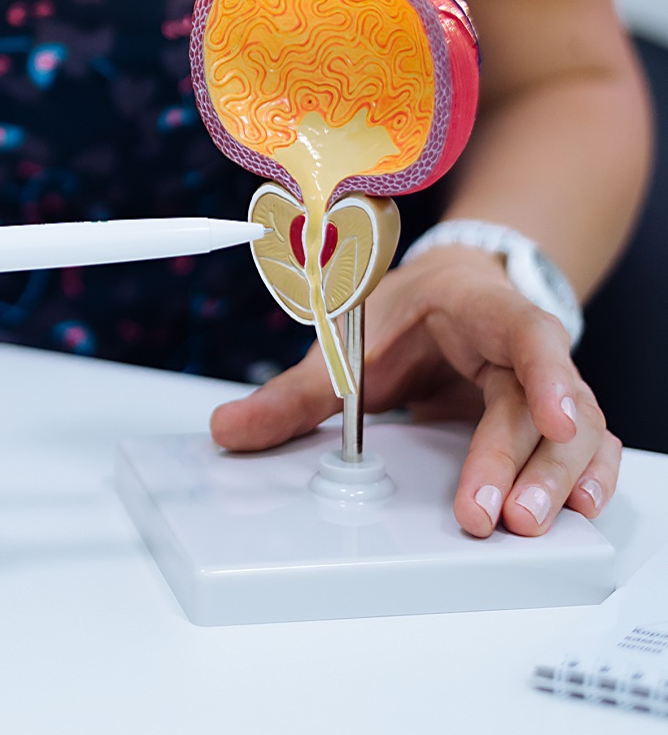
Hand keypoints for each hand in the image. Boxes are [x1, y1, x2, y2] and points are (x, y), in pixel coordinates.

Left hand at [210, 244, 619, 536]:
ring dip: (556, 479)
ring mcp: (544, 384)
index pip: (526, 333)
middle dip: (522, 462)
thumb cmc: (410, 309)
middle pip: (544, 403)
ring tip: (528, 523)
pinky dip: (587, 478)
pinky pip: (586, 448)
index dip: (545, 374)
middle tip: (495, 515)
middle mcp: (522, 347)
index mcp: (480, 309)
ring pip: (577, 432)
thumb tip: (229, 428)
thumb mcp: (352, 336)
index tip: (548, 417)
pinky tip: (577, 511)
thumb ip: (295, 390)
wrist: (448, 291)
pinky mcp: (548, 420)